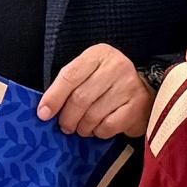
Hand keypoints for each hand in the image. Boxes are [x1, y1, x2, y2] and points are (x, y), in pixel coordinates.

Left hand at [37, 43, 151, 137]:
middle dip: (67, 117)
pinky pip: (108, 126)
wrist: (142, 90)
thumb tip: (45, 111)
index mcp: (98, 54)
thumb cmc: (106, 83)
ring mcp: (129, 85)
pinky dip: (99, 132)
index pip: (69, 76)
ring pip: (93, 115)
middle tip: (65, 126)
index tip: (43, 114)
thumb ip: (68, 86)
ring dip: (83, 127)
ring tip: (82, 128)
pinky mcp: (138, 105)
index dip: (54, 97)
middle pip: (80, 98)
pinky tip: (99, 128)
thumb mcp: (87, 74)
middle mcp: (116, 66)